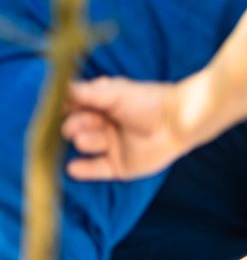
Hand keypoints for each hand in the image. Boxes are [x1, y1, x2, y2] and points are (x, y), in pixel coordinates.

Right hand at [63, 76, 190, 180]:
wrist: (177, 121)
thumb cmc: (147, 102)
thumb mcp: (113, 92)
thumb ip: (86, 93)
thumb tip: (59, 89)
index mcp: (102, 106)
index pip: (73, 107)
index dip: (64, 108)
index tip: (57, 108)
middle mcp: (104, 126)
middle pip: (76, 126)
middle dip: (74, 124)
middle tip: (79, 124)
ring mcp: (112, 146)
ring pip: (85, 144)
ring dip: (85, 140)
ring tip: (92, 138)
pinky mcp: (121, 166)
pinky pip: (96, 170)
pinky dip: (83, 170)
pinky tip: (73, 168)